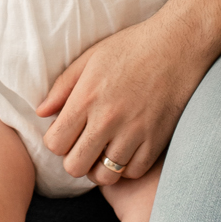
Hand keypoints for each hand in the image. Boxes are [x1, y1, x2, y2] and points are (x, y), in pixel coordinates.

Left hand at [35, 0, 220, 181]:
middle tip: (83, 144)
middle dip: (74, 159)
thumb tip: (41, 112)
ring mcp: (134, 133)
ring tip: (104, 150)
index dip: (56, 141)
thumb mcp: (91, 57)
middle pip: (75, 167)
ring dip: (100, 166)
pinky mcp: (157, 141)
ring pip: (105, 176)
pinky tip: (126, 149)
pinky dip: (126, 167)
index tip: (66, 132)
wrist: (178, 45)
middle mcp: (108, 120)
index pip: (55, 143)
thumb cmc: (132, 47)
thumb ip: (62, 87)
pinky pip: (132, 172)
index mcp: (87, 98)